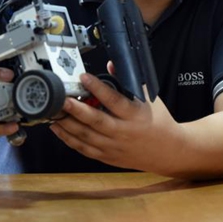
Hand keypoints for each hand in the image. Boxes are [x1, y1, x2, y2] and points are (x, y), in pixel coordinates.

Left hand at [49, 71, 177, 170]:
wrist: (168, 151)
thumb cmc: (159, 121)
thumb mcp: (149, 99)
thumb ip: (128, 82)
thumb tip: (111, 65)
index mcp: (135, 115)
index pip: (114, 100)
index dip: (98, 88)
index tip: (84, 77)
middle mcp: (123, 132)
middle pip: (95, 121)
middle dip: (75, 109)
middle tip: (61, 99)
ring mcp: (114, 146)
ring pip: (85, 136)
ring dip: (67, 124)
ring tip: (54, 112)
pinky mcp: (107, 157)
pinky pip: (84, 148)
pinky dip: (69, 139)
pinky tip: (58, 128)